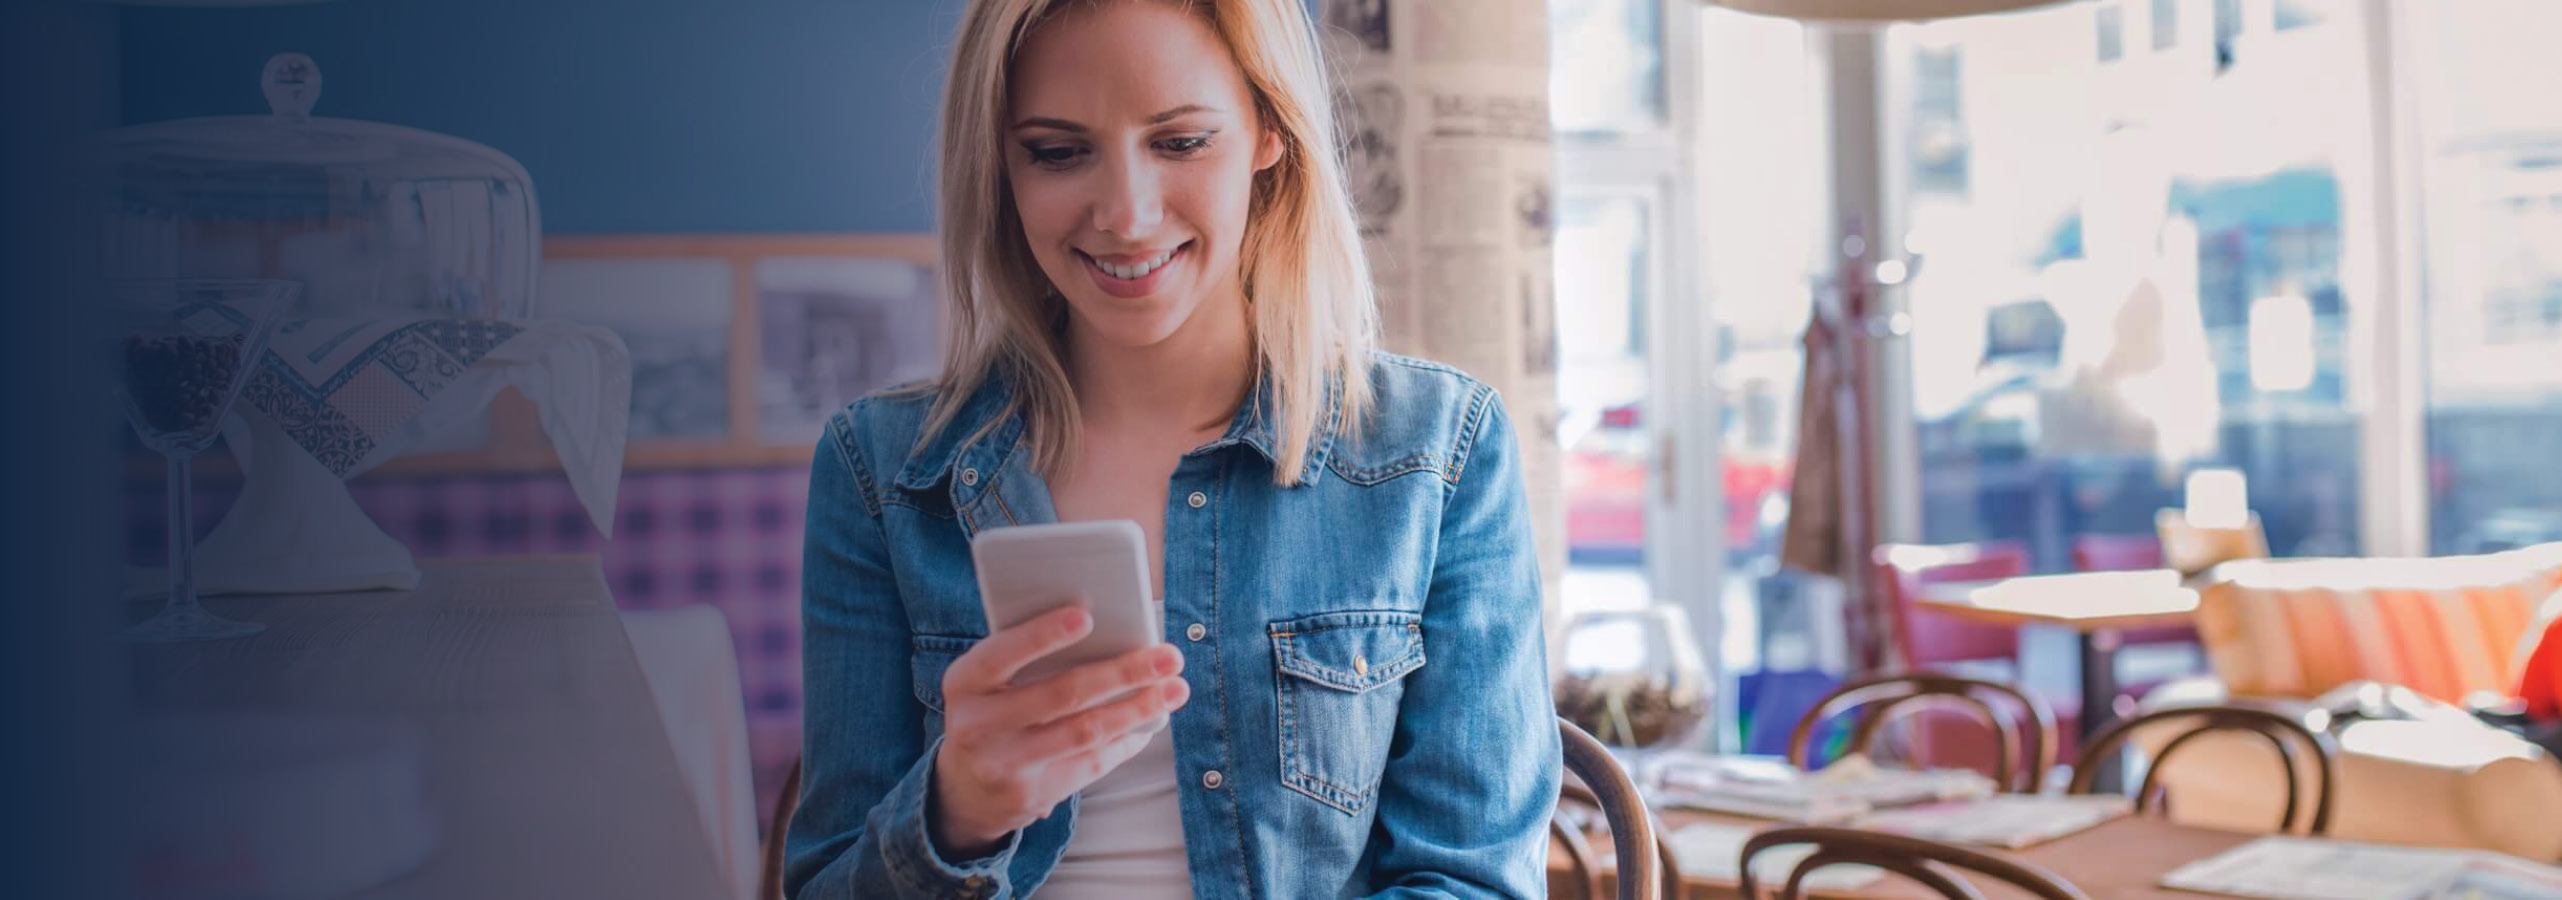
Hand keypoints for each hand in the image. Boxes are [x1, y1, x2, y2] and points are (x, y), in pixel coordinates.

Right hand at [927, 604, 1189, 859]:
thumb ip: (1026, 656)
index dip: (1042, 635)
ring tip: (1176, 689)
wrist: (966, 790)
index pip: (1001, 654)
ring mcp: (1005, 766)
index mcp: (964, 683)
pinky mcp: (1033, 795)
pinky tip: (1152, 721)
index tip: (1087, 615)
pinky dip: (1127, 739)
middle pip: (1062, 694)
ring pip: (1085, 732)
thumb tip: (1108, 631)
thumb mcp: (988, 681)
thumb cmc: (991, 710)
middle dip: (1123, 672)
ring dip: (1138, 709)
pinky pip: (1092, 763)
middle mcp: (977, 726)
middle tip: (1169, 656)